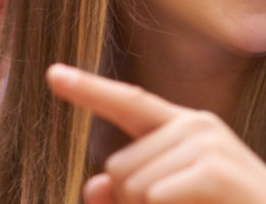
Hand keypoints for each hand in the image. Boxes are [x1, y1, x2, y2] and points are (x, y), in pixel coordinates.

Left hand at [45, 64, 265, 203]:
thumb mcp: (171, 200)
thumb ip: (130, 192)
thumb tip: (92, 187)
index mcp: (185, 127)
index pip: (129, 103)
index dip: (89, 89)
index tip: (52, 74)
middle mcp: (195, 125)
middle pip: (118, 168)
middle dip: (130, 203)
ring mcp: (207, 144)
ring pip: (131, 187)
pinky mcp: (213, 170)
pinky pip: (155, 196)